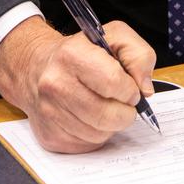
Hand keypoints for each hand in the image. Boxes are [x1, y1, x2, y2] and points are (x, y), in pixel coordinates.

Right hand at [0, 16, 156, 151]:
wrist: (38, 68)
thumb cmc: (82, 53)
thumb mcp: (114, 37)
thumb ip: (139, 55)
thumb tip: (145, 89)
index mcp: (72, 54)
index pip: (113, 82)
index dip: (130, 89)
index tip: (130, 88)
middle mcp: (55, 83)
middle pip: (107, 115)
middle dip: (125, 112)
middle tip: (124, 103)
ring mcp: (50, 112)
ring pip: (99, 134)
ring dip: (111, 125)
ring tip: (105, 107)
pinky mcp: (50, 136)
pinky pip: (87, 146)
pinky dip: (96, 135)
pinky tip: (90, 118)